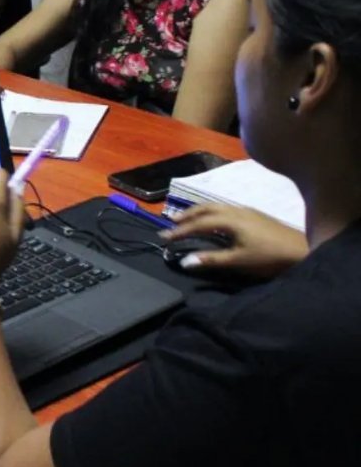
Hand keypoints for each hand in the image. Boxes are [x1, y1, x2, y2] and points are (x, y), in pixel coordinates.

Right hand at [162, 204, 307, 279]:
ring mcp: (246, 210)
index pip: (197, 224)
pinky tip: (214, 220)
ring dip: (198, 211)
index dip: (179, 231)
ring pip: (215, 206)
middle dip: (186, 215)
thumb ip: (211, 260)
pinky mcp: (254, 214)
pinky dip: (211, 212)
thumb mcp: (239, 261)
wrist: (303, 251)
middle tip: (171, 223)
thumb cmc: (270, 257)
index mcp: (229, 220)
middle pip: (204, 208)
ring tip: (187, 218)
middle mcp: (235, 210)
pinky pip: (225, 208)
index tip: (163, 237)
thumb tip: (184, 261)